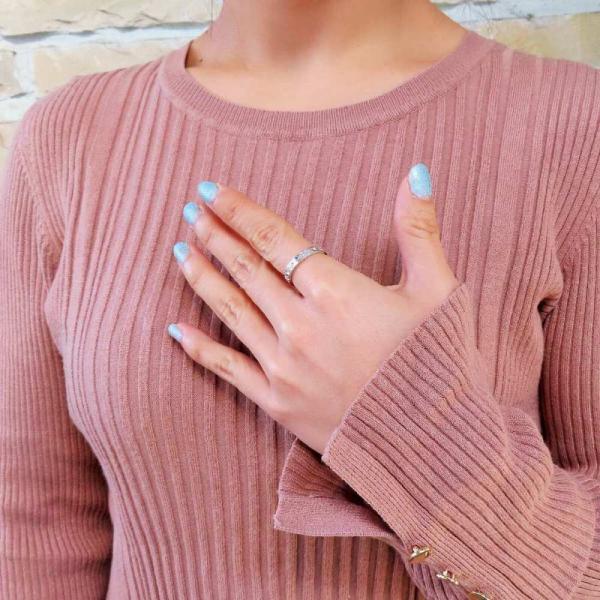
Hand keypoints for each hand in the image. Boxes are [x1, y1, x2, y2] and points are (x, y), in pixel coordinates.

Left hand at [168, 163, 459, 455]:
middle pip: (246, 270)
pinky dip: (199, 349)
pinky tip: (175, 329)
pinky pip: (228, 370)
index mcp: (336, 293)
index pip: (274, 238)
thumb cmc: (436, 364)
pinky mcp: (278, 403)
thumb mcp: (436, 292)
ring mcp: (284, 367)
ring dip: (202, 278)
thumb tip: (416, 172)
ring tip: (180, 251)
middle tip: (191, 210)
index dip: (240, 211)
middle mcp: (301, 327)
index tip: (213, 189)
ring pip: (230, 312)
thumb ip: (418, 230)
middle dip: (215, 235)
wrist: (432, 445)